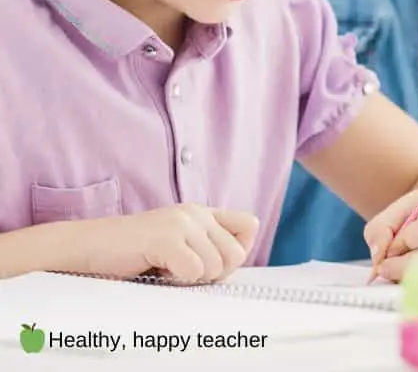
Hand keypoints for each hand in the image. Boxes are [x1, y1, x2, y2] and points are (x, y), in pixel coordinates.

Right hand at [80, 204, 259, 281]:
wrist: (92, 247)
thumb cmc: (134, 253)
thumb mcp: (177, 244)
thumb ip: (206, 247)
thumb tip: (233, 265)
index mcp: (201, 213)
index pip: (250, 225)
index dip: (237, 252)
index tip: (211, 263)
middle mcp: (196, 212)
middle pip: (236, 255)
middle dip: (213, 274)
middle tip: (183, 271)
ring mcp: (182, 222)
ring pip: (216, 267)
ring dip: (191, 279)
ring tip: (166, 268)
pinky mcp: (167, 238)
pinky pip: (194, 272)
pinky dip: (177, 281)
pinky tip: (158, 270)